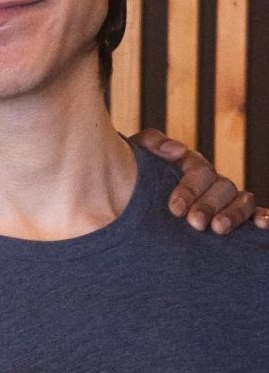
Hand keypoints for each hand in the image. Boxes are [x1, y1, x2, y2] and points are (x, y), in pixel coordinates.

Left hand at [133, 130, 268, 233]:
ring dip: (234, 213)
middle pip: (223, 187)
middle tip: (194, 223)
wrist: (119, 202)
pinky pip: (253, 214)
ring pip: (242, 200)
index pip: (200, 172)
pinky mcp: (229, 218)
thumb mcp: (133, 157)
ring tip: (218, 228)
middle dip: (209, 205)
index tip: (175, 209)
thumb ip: (151, 144)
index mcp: (190, 167)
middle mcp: (210, 183)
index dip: (190, 189)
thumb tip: (178, 150)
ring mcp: (222, 200)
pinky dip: (263, 216)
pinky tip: (262, 224)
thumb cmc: (127, 180)